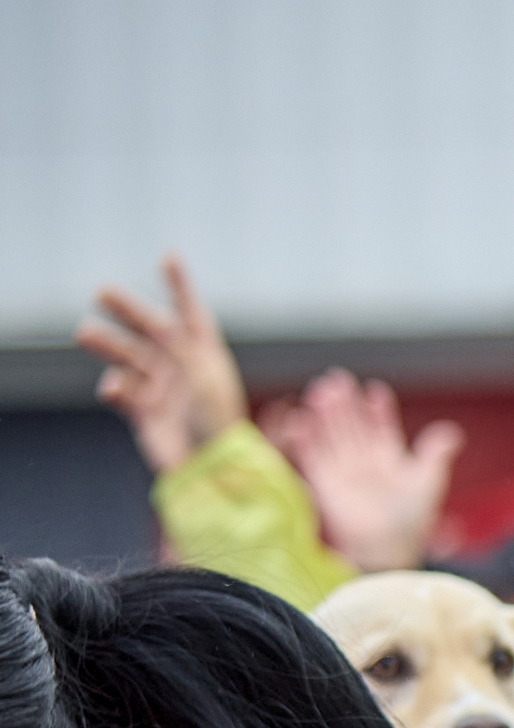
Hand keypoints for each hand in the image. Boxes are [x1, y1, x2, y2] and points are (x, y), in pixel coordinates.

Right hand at [76, 256, 246, 472]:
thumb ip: (180, 346)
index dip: (180, 286)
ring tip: (84, 333)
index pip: (191, 313)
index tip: (169, 258)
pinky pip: (123, 391)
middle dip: (128, 311)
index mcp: (206, 355)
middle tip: (102, 292)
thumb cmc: (215, 420)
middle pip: (151, 330)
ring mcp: (162, 388)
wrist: (210, 468)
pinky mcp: (145, 411)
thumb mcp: (202, 375)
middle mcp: (182, 367)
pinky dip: (114, 387)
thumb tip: (160, 324)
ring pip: (128, 357)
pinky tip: (112, 390)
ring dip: (108, 344)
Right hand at [264, 368, 461, 571]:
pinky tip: (301, 419)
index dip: (379, 411)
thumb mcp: (427, 483)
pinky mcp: (323, 483)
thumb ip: (435, 455)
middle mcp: (363, 462)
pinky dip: (306, 439)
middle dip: (346, 404)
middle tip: (339, 379)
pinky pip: (311, 456)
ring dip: (326, 414)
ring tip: (324, 390)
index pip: (382, 428)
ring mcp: (342, 471)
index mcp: (388, 460)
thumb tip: (453, 432)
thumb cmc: (410, 521)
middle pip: (352, 425)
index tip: (376, 390)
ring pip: (332, 435)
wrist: (385, 549)